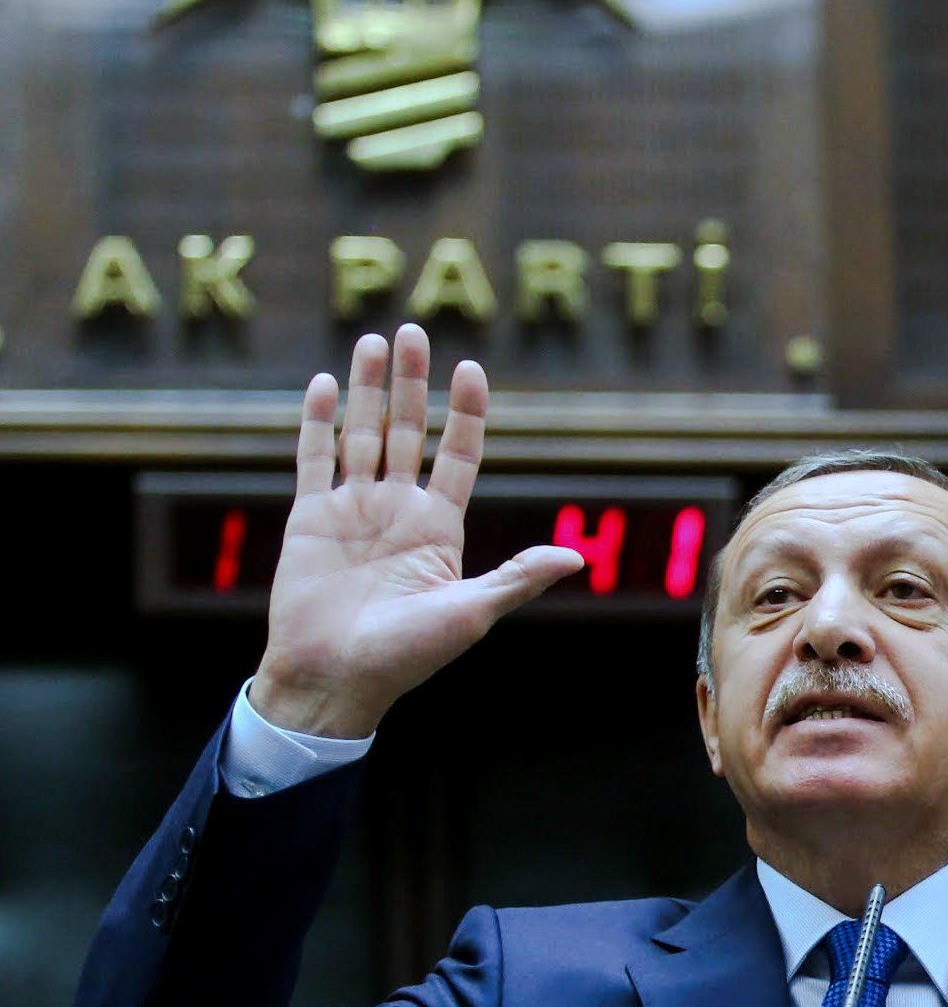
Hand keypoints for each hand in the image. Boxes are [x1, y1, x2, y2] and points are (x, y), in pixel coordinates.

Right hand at [249, 324, 583, 737]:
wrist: (336, 678)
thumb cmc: (409, 655)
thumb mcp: (472, 613)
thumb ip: (518, 577)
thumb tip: (578, 557)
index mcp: (439, 529)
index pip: (457, 455)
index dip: (464, 413)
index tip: (471, 369)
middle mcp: (397, 510)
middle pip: (407, 431)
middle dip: (410, 382)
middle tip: (413, 329)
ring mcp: (352, 510)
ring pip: (361, 434)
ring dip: (365, 387)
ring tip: (374, 340)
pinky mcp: (309, 517)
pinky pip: (313, 459)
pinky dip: (317, 422)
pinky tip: (324, 383)